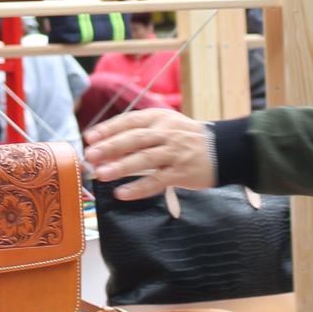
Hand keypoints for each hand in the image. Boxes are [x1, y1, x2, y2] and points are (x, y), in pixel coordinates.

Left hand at [83, 107, 215, 198]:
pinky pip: (157, 181)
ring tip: (101, 174)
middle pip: (134, 139)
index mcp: (158, 118)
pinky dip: (138, 188)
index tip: (89, 137)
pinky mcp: (181, 173)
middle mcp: (166, 133)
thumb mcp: (165, 126)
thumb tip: (107, 147)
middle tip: (91, 155)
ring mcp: (174, 153)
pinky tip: (122, 193)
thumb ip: (139, 134)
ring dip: (121, 167)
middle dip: (110, 147)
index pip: (129, 121)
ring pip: (144, 159)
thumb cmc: (186, 138)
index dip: (108, 129)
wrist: (223, 149)